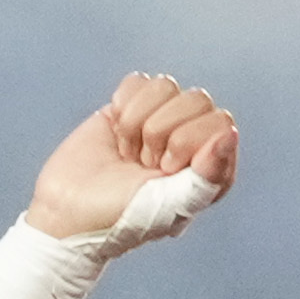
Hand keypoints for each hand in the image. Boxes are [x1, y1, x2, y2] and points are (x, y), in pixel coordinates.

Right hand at [27, 72, 238, 246]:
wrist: (69, 210)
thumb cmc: (124, 217)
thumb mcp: (171, 205)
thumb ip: (208, 175)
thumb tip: (230, 132)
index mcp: (215, 168)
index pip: (220, 122)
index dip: (186, 141)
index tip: (163, 171)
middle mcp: (194, 142)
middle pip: (196, 99)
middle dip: (161, 131)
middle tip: (144, 164)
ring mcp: (163, 120)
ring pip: (166, 86)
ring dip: (138, 121)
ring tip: (129, 153)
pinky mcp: (132, 106)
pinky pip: (138, 81)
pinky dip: (122, 106)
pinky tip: (117, 135)